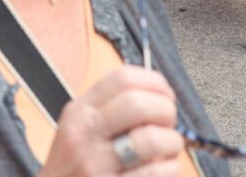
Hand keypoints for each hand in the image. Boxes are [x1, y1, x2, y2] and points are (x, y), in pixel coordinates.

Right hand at [39, 65, 189, 175]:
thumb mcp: (78, 128)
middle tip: (168, 123)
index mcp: (79, 111)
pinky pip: (155, 173)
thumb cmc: (73, 167)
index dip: (155, 83)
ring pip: (150, 139)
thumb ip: (111, 110)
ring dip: (172, 142)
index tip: (166, 94)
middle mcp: (84, 134)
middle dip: (165, 110)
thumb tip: (159, 97)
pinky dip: (170, 169)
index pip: (123, 78)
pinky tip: (162, 169)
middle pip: (137, 103)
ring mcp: (95, 164)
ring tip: (168, 149)